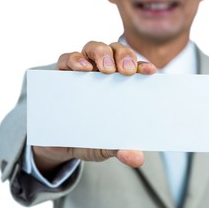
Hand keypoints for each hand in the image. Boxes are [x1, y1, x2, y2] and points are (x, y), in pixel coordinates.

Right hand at [33, 41, 156, 176]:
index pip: (135, 70)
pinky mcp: (61, 74)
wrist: (58, 145)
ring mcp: (82, 71)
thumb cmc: (88, 139)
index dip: (143, 67)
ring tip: (104, 68)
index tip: (150, 72)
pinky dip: (73, 60)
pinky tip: (81, 68)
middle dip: (123, 56)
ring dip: (101, 53)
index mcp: (120, 86)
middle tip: (126, 70)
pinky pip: (66, 59)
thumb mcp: (105, 146)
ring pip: (93, 48)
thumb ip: (120, 149)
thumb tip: (136, 159)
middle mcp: (103, 73)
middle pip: (116, 51)